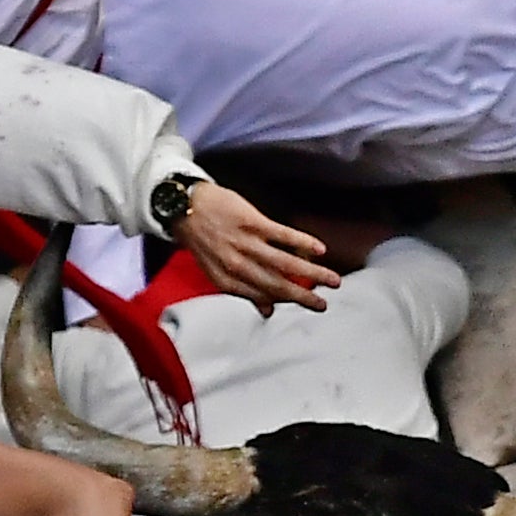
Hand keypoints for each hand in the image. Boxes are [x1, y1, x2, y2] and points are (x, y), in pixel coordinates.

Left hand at [178, 182, 334, 312]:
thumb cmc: (201, 238)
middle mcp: (236, 264)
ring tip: (332, 280)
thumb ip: (243, 290)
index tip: (309, 305)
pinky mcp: (251, 221)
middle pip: (277, 284)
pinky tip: (319, 249)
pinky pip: (282, 234)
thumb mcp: (215, 269)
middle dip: (303, 297)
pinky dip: (302, 242)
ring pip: (284, 263)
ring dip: (311, 273)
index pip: (263, 296)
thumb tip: (267, 311)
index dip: (287, 302)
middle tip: (324, 305)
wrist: (183, 204)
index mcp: (226, 280)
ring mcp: (244, 242)